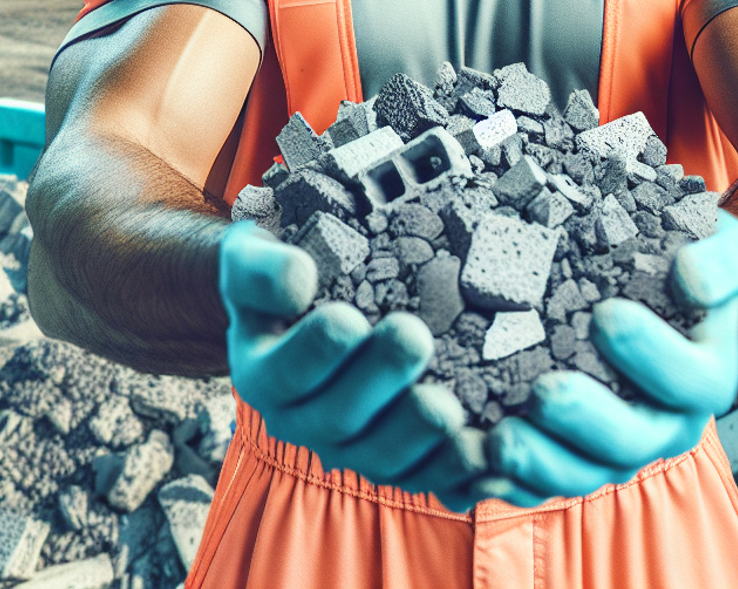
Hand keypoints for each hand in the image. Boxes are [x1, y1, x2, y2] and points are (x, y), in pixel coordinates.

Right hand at [219, 222, 484, 508]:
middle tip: (413, 337)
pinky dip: (456, 473)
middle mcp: (304, 422)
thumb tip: (298, 280)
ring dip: (418, 436)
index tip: (347, 318)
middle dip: (379, 381)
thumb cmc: (280, 274)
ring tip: (449, 407)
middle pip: (339, 419)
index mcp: (264, 375)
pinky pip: (427, 479)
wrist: (302, 309)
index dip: (315, 352)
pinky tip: (487, 454)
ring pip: (383, 460)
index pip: (285, 373)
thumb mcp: (251, 258)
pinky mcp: (398, 462)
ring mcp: (352, 447)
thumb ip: (262, 269)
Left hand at [475, 211, 737, 506]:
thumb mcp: (721, 247)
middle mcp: (665, 422)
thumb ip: (721, 261)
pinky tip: (475, 455)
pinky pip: (541, 482)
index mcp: (704, 376)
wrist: (661, 288)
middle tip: (543, 391)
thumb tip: (692, 278)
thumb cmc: (686, 261)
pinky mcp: (572, 456)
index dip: (651, 354)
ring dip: (541, 460)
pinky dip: (509, 479)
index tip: (606, 314)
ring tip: (499, 438)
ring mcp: (617, 448)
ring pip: (583, 472)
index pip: (688, 380)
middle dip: (586, 420)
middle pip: (631, 441)